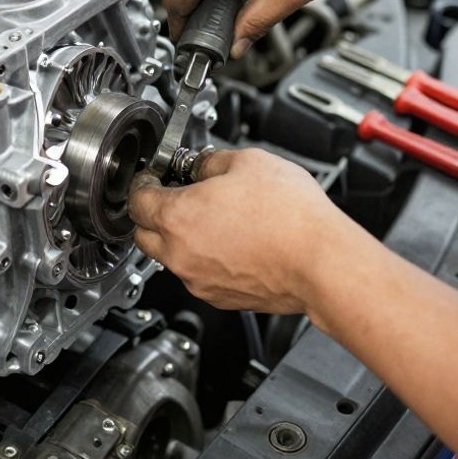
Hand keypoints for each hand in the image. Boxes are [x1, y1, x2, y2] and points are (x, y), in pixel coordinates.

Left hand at [128, 148, 356, 313]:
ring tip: (216, 218)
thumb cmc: (290, 216)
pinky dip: (206, 258)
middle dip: (154, 214)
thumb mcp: (248, 162)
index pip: (137, 200)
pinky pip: (198, 274)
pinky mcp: (219, 297)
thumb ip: (211, 162)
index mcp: (177, 217)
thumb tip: (202, 165)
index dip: (145, 183)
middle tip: (178, 196)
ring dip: (181, 238)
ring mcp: (198, 279)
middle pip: (144, 234)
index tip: (156, 177)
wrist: (320, 261)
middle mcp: (180, 254)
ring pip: (171, 257)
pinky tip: (233, 240)